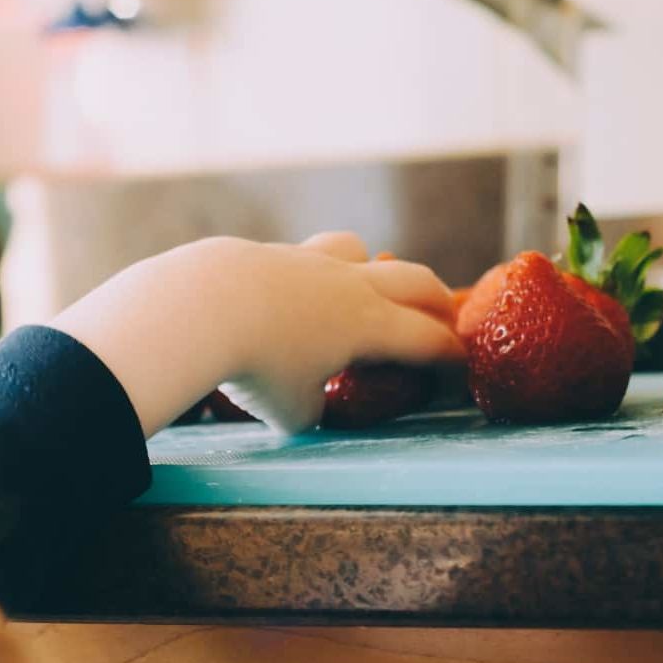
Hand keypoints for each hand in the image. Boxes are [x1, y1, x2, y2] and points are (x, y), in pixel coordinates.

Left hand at [51, 233, 463, 436]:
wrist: (200, 307)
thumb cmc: (256, 367)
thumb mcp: (291, 411)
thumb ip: (311, 408)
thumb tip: (307, 403)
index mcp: (369, 325)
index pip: (427, 339)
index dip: (450, 355)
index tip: (461, 364)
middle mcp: (349, 285)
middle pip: (413, 279)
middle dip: (435, 300)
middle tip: (443, 316)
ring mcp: (308, 261)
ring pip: (358, 250)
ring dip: (372, 268)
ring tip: (365, 288)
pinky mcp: (269, 253)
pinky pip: (305, 256)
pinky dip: (313, 274)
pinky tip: (291, 293)